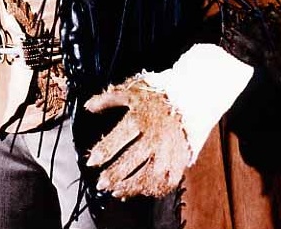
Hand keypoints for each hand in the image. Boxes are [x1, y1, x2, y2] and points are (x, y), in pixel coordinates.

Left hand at [84, 78, 190, 199]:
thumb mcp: (131, 90)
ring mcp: (168, 152)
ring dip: (130, 187)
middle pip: (130, 163)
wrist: (192, 96)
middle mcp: (153, 138)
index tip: (91, 162)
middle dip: (112, 176)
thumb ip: (107, 99)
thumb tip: (88, 106)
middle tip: (101, 183)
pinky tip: (140, 190)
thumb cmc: (160, 93)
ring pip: (147, 177)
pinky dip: (151, 190)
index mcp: (138, 119)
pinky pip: (165, 182)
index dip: (101, 153)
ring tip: (116, 190)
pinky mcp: (179, 160)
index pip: (116, 140)